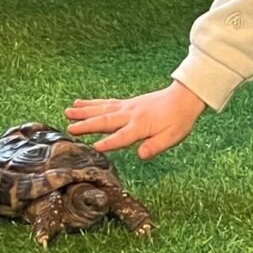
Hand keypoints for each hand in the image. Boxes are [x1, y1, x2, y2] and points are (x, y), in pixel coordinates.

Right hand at [64, 81, 205, 159]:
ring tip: (68, 112)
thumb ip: (155, 146)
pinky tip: (81, 103)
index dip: (108, 143)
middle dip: (87, 125)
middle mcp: (130, 115)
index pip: (121, 137)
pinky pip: (106, 103)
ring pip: (101, 110)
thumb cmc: (179, 119)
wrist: (184, 97)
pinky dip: (92, 103)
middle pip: (105, 121)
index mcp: (140, 126)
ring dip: (84, 112)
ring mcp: (127, 107)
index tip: (93, 148)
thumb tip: (142, 155)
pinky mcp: (126, 103)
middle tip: (69, 128)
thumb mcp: (172, 137)